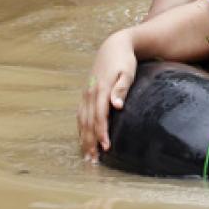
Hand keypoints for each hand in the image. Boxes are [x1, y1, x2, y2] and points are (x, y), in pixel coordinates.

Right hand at [76, 34, 137, 161]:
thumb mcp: (128, 72)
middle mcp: (90, 93)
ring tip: (88, 157)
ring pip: (82, 121)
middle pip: (88, 122)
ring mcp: (85, 94)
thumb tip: (117, 106)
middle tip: (94, 161)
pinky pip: (80, 115)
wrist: (113, 46)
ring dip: (84, 139)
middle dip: (90, 142)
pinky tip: (84, 140)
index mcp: (101, 89)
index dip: (101, 132)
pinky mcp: (85, 94)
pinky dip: (81, 129)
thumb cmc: (124, 60)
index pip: (100, 116)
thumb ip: (122, 89)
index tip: (106, 147)